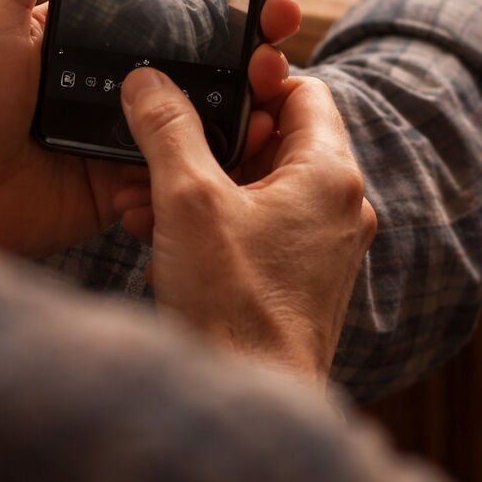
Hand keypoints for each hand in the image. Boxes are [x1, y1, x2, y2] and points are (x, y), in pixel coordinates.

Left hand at [0, 0, 309, 258]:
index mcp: (92, 28)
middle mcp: (120, 73)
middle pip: (205, 41)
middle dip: (258, 21)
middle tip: (287, 6)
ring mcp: (131, 127)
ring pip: (209, 102)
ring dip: (252, 84)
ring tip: (275, 69)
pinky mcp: (133, 178)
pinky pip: (188, 165)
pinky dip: (221, 153)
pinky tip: (250, 134)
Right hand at [116, 60, 376, 383]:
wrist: (249, 401)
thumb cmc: (232, 307)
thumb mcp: (188, 200)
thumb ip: (168, 129)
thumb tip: (148, 81)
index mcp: (330, 175)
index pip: (303, 91)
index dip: (253, 80)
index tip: (207, 84)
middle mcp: (339, 208)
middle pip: (274, 139)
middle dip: (208, 138)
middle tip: (160, 142)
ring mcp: (321, 247)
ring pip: (256, 186)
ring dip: (199, 180)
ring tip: (142, 193)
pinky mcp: (297, 280)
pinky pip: (254, 227)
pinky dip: (209, 220)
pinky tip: (155, 232)